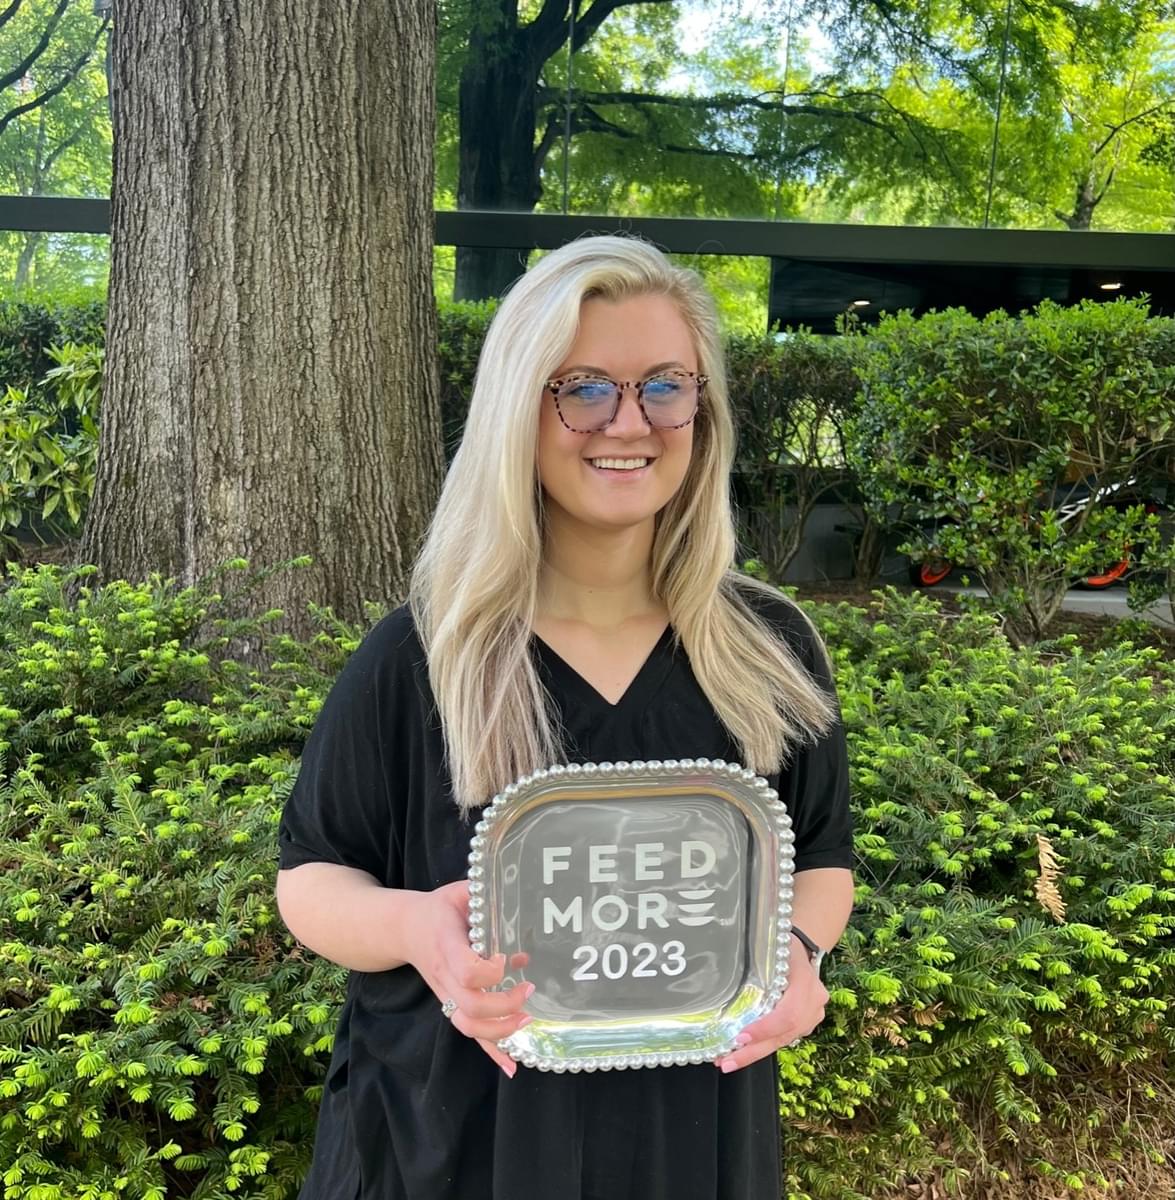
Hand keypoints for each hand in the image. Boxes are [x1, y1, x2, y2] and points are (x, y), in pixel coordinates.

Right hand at [402, 880, 530, 1077]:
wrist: (404, 930)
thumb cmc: (438, 909)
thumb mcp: (459, 892)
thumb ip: (485, 894)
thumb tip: (519, 898)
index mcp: (447, 945)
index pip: (466, 969)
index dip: (489, 971)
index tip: (506, 960)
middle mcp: (444, 975)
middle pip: (471, 1005)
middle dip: (504, 1005)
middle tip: (528, 991)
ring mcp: (446, 994)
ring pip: (468, 1025)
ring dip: (500, 1031)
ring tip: (526, 1021)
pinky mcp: (451, 1004)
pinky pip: (469, 1032)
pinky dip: (491, 1052)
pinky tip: (512, 1066)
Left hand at [715, 933, 827, 1073]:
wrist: (805, 947)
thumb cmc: (782, 945)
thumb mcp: (770, 947)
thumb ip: (755, 965)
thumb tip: (722, 977)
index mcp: (805, 981)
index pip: (787, 1014)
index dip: (765, 1029)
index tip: (740, 1037)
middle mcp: (814, 1002)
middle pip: (784, 1034)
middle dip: (753, 1051)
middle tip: (726, 1062)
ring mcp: (813, 1015)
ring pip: (784, 1040)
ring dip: (755, 1052)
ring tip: (727, 1060)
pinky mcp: (807, 1023)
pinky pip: (784, 1038)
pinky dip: (763, 1046)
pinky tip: (742, 1051)